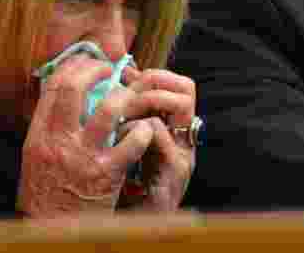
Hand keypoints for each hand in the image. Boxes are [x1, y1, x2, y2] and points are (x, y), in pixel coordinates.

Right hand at [17, 55, 155, 217]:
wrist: (54, 232)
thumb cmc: (46, 195)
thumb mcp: (36, 156)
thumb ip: (49, 126)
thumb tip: (60, 94)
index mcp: (39, 135)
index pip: (52, 86)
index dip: (72, 66)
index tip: (85, 61)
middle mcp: (59, 141)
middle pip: (74, 88)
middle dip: (94, 70)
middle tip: (108, 69)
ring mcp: (84, 156)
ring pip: (108, 109)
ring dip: (124, 97)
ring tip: (131, 97)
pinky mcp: (107, 174)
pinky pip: (132, 141)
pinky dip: (142, 131)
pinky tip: (145, 131)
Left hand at [121, 68, 196, 210]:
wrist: (127, 228)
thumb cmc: (122, 188)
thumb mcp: (123, 145)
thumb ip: (126, 115)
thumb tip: (117, 78)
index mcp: (174, 132)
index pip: (181, 86)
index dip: (155, 74)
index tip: (128, 77)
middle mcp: (183, 141)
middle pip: (185, 89)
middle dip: (152, 82)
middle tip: (126, 91)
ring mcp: (182, 155)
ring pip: (178, 105)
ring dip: (145, 100)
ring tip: (121, 112)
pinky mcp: (173, 172)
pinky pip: (157, 132)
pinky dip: (134, 126)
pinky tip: (117, 137)